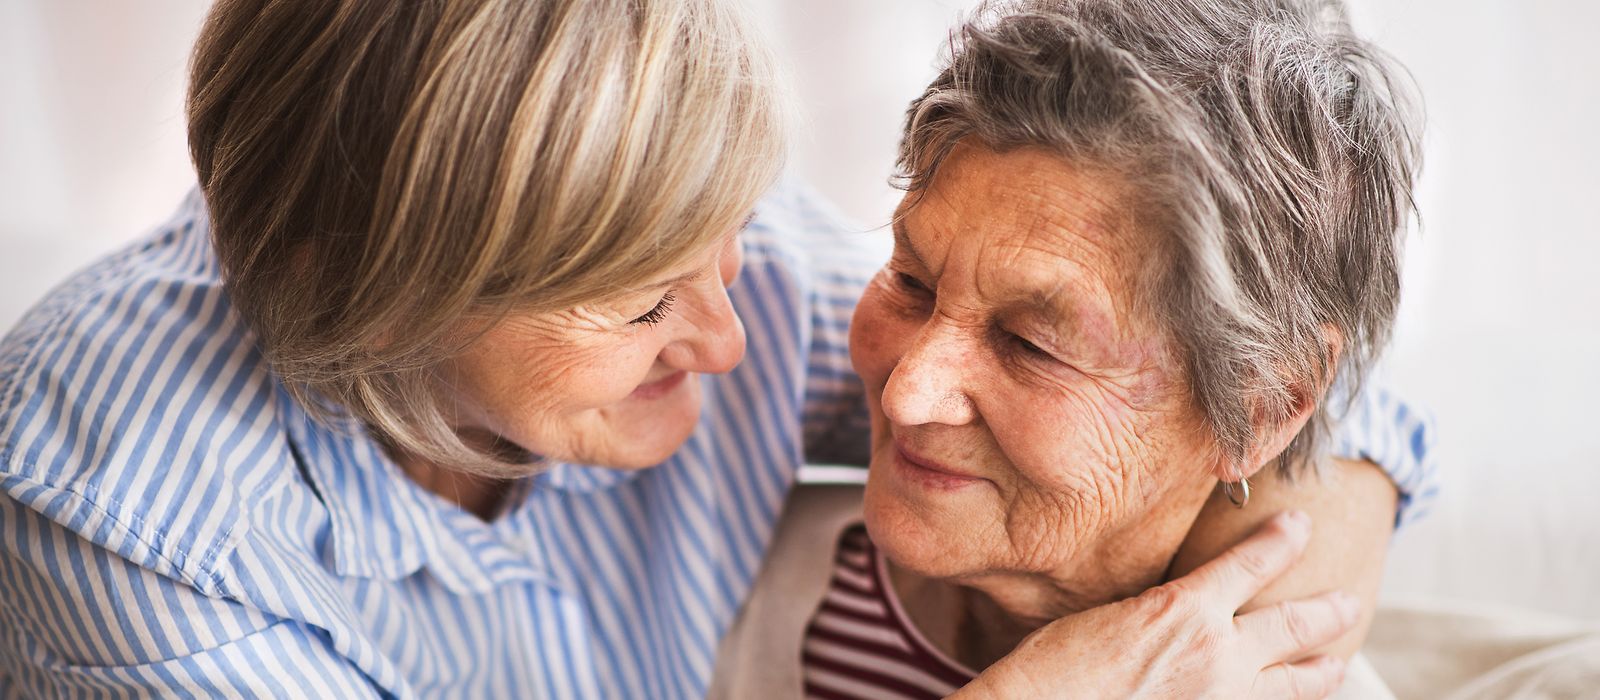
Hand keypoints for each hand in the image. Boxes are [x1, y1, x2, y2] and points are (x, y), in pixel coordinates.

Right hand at [954, 511, 1357, 698]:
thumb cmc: (1058, 663)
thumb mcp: (1111, 614)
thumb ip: (1160, 610)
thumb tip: (1178, 611)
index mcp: (1186, 609)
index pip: (1252, 562)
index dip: (1282, 540)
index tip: (1301, 524)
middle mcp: (1217, 655)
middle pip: (1294, 626)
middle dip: (1327, 610)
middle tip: (1349, 601)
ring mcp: (1222, 699)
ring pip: (1295, 684)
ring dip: (1322, 670)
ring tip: (1337, 662)